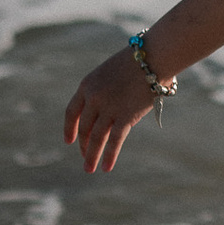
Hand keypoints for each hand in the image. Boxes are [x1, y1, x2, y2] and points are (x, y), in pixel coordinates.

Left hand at [62, 48, 165, 174]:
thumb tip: (110, 112)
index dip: (69, 128)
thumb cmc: (139, 60)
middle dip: (84, 144)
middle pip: (84, 127)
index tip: (69, 141)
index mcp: (87, 84)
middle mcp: (94, 98)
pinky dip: (109, 155)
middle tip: (85, 157)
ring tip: (89, 169)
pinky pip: (115, 140)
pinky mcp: (125, 116)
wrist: (154, 56)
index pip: (71, 111)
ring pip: (96, 137)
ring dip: (91, 155)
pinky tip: (106, 167)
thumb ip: (106, 91)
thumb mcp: (113, 73)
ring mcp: (108, 108)